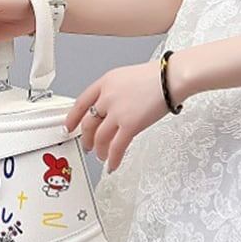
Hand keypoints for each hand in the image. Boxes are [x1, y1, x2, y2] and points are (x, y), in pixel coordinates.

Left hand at [64, 58, 187, 171]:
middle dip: (86, 138)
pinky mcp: (130, 125)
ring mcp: (117, 112)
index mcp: (106, 82)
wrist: (171, 78)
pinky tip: (112, 165)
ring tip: (102, 156)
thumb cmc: (159, 76)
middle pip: (89, 123)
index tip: (69, 126)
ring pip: (100, 138)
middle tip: (87, 145)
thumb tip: (116, 106)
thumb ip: (117, 91)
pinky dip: (113, 159)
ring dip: (99, 150)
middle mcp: (107, 97)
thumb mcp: (129, 77)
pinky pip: (117, 147)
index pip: (81, 102)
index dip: (72, 117)